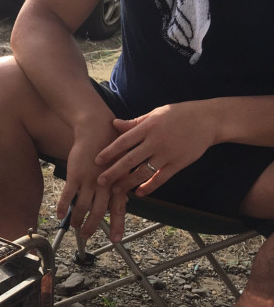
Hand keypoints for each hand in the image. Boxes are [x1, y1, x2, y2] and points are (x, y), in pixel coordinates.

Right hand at [56, 124, 127, 241]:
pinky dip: (63, 207)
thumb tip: (124, 200)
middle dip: (92, 227)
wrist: (97, 128)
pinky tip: (59, 215)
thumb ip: (121, 184)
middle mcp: (105, 184)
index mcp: (118, 183)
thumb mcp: (122, 165)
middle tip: (86, 236)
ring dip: (77, 219)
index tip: (116, 239)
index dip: (118, 225)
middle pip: (99, 212)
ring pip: (82, 206)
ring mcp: (90, 180)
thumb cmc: (110, 146)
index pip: (119, 209)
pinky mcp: (76, 175)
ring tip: (73, 225)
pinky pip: (68, 195)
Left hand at [95, 102, 215, 196]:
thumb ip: (135, 123)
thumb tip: (114, 124)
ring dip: (128, 183)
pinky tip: (139, 193)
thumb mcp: (156, 114)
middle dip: (113, 172)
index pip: (124, 141)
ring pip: (143, 172)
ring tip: (116, 190)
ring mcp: (167, 154)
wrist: (210, 120)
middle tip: (100, 181)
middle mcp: (156, 141)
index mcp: (148, 127)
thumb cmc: (180, 114)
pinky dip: (149, 187)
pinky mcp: (178, 163)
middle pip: (130, 160)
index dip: (109, 152)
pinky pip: (160, 179)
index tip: (97, 161)